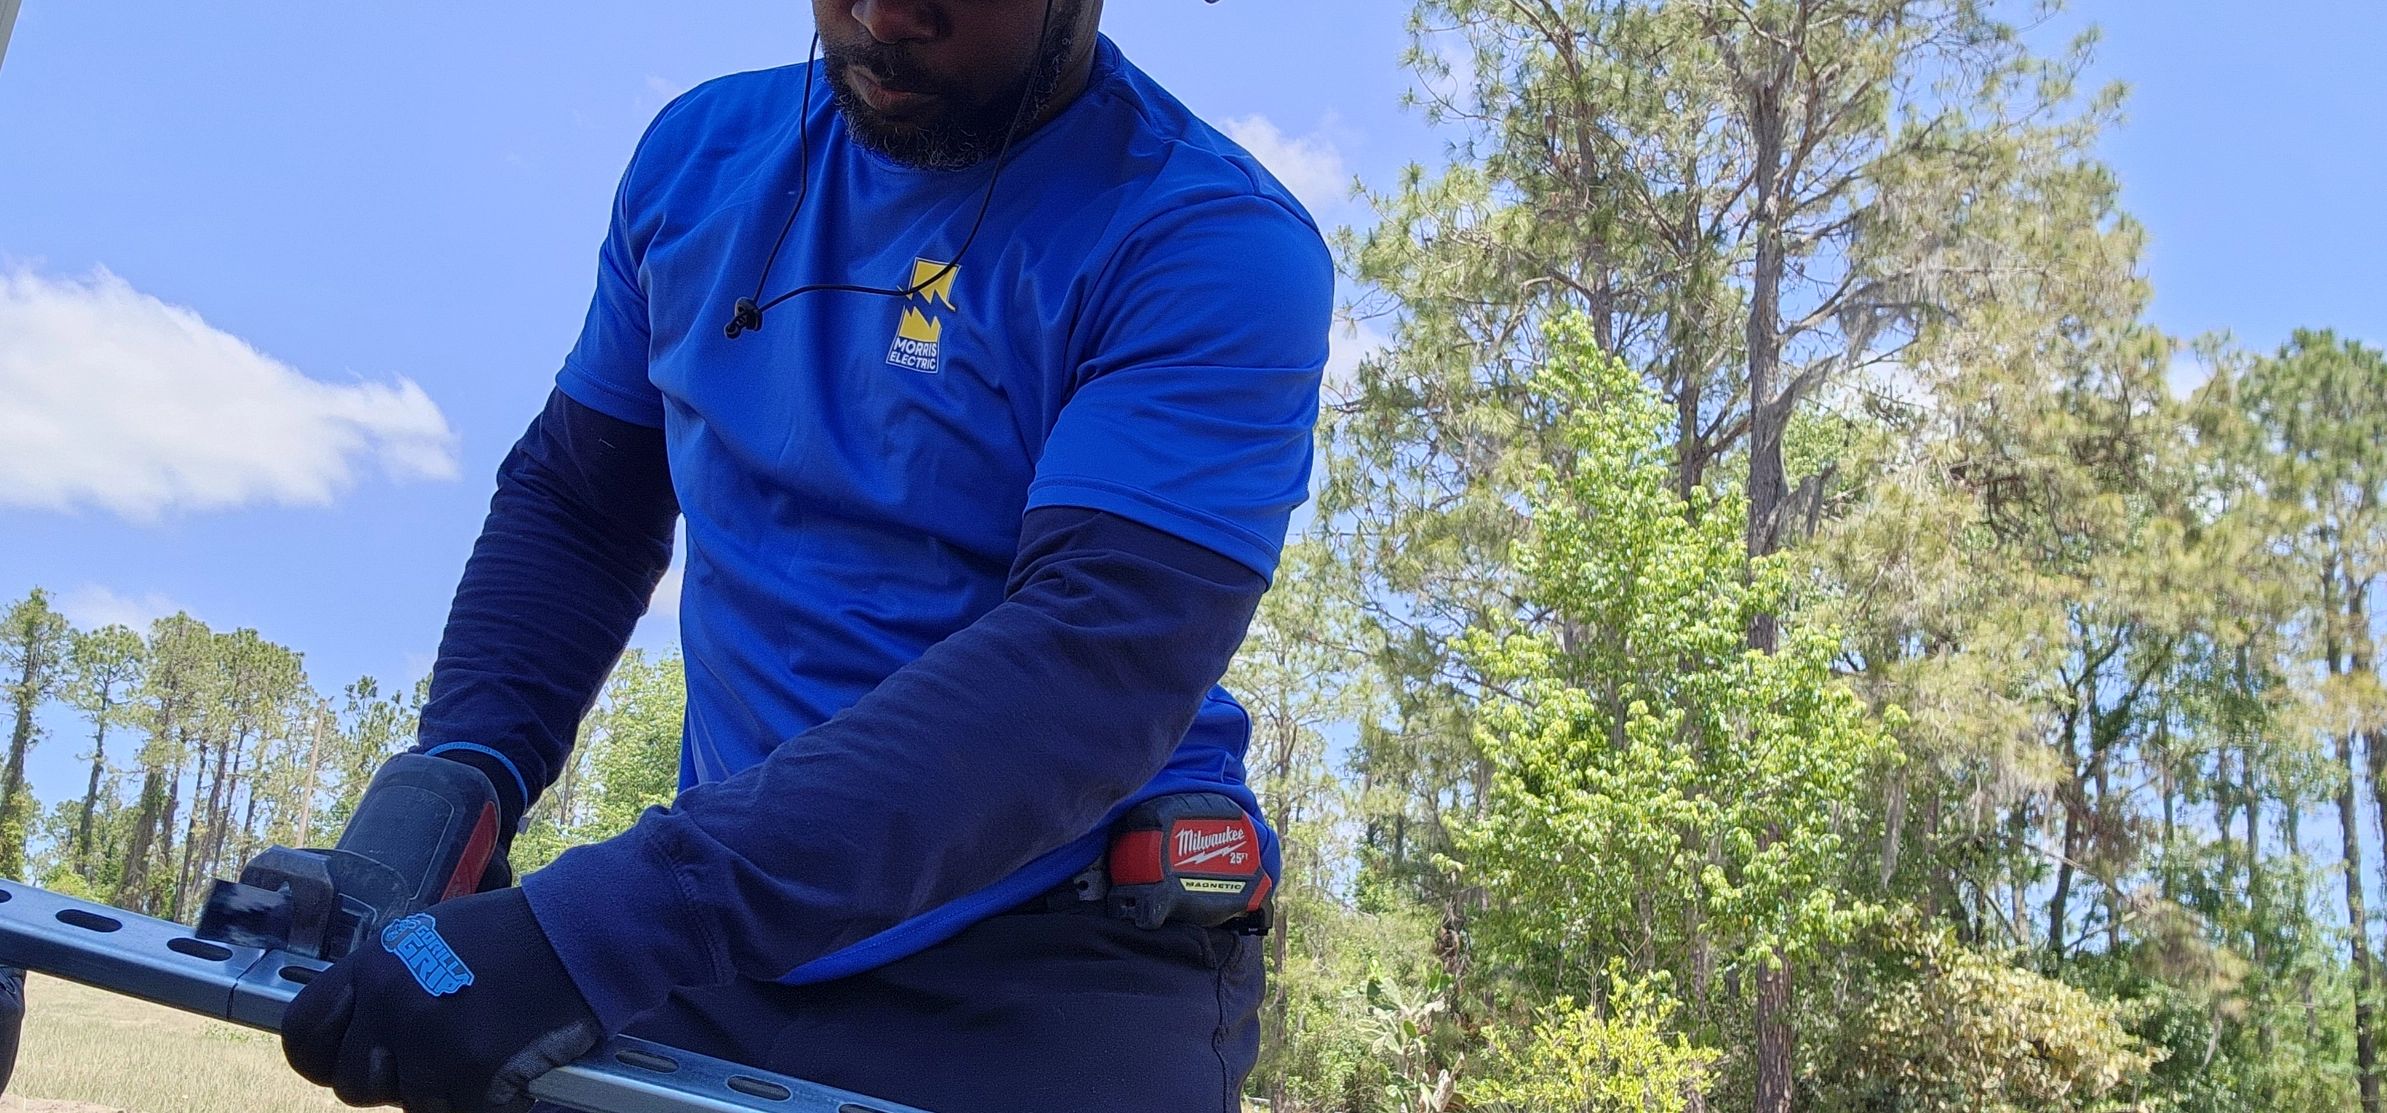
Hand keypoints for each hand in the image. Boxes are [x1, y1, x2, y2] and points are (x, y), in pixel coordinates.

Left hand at [282, 888, 601, 1112]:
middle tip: (427, 1059)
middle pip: (352, 1082)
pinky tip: (503, 1065)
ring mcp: (430, 1044)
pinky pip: (456, 1111)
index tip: (340, 1059)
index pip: (304, 1032)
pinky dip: (481, 1099)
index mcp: (374, 965)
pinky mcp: (471, 1077)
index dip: (320, 1055)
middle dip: (388, 1079)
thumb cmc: (510, 935)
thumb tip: (355, 1024)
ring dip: (439, 1090)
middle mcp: (392, 1004)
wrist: (577, 936)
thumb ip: (382, 982)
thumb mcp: (426, 939)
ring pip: (408, 1103)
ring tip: (477, 1052)